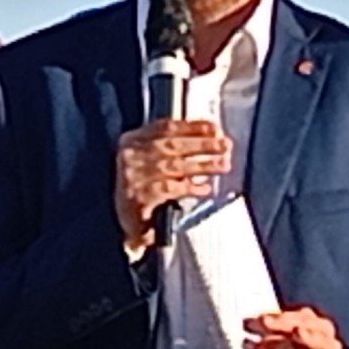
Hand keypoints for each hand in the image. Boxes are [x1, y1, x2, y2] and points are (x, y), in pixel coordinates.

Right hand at [115, 119, 230, 249]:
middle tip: (225, 145)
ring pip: (174, 166)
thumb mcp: (149, 161)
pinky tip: (204, 189)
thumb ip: (171, 148)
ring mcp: (132, 177)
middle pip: (171, 144)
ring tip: (223, 165)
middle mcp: (129, 156)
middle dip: (202, 144)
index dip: (192, 126)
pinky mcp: (138, 198)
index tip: (215, 128)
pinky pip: (171, 189)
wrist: (122, 222)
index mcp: (131, 140)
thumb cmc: (142, 188)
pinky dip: (190, 188)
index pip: (165, 127)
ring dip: (202, 165)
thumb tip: (211, 138)